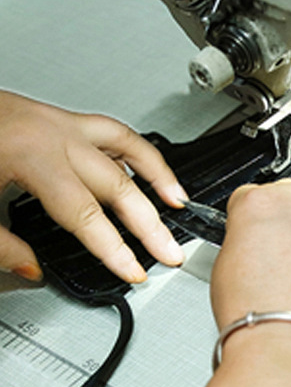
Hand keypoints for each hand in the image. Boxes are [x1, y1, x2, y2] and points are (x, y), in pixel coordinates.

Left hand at [0, 90, 187, 282]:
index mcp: (29, 155)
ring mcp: (61, 121)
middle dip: (147, 224)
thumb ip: (0, 244)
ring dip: (157, 177)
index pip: (84, 215)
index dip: (112, 249)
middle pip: (116, 184)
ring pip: (126, 148)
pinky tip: (149, 169)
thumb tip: (30, 268)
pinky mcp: (61, 116)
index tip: (132, 270)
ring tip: (177, 203)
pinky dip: (138, 151)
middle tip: (168, 251)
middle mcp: (54, 134)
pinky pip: (113, 131)